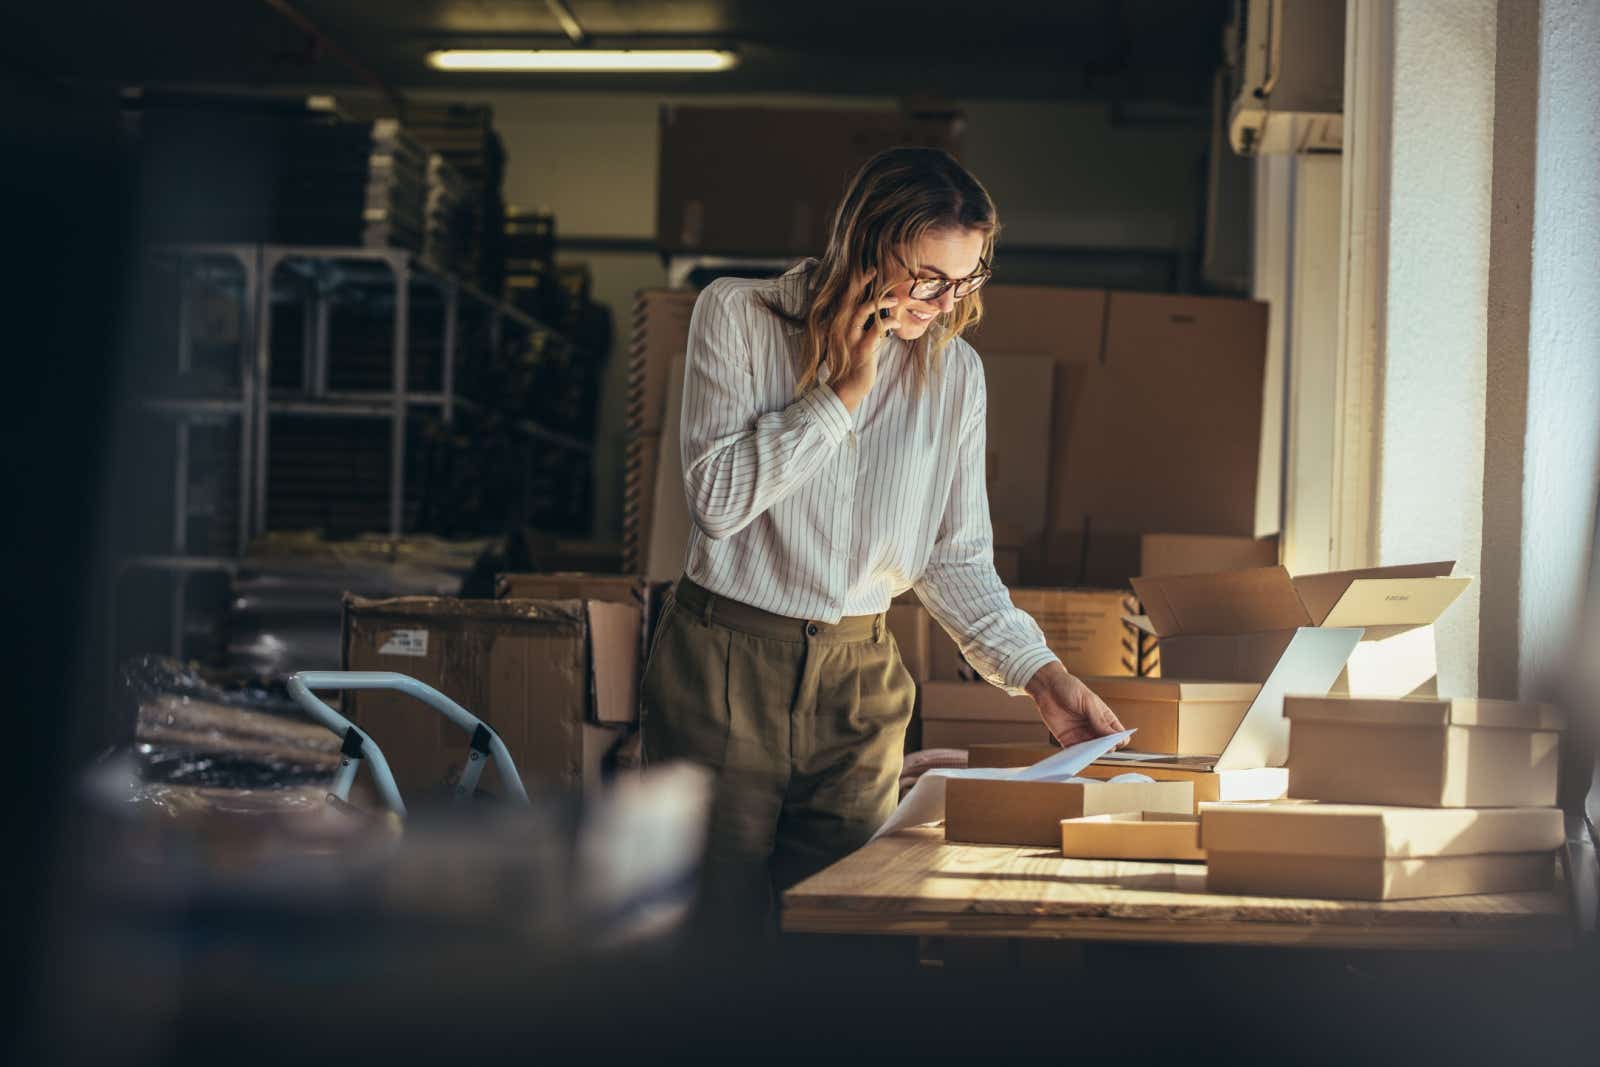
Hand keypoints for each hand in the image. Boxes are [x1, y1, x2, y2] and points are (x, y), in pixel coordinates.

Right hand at [832, 276, 902, 412]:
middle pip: (850, 298)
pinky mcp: (861, 350)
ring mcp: (850, 338)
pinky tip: (897, 322)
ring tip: (895, 301)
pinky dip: (888, 323)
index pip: (846, 298)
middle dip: (862, 282)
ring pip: (862, 311)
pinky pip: (875, 331)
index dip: (856, 282)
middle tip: (876, 271)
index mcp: (839, 324)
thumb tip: (875, 310)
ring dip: (880, 303)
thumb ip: (860, 324)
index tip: (870, 269)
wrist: (846, 387)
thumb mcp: (853, 339)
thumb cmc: (852, 362)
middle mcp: (841, 328)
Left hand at [1025, 662, 1127, 748]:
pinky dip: (1076, 756)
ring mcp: (1081, 735)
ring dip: (1090, 754)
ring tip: (1087, 751)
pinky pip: (1074, 753)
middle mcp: (1094, 728)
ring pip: (1091, 752)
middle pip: (1106, 746)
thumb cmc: (1070, 688)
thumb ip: (1100, 720)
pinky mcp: (1067, 740)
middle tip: (1100, 747)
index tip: (1114, 741)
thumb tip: (1114, 736)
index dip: (1119, 740)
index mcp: (1104, 718)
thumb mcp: (1089, 702)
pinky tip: (1075, 755)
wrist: (1047, 687)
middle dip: (1105, 749)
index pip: (1118, 734)